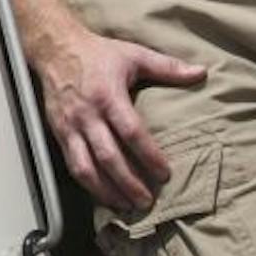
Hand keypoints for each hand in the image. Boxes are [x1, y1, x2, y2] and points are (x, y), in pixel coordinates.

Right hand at [35, 27, 205, 214]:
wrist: (55, 48)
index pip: (131, 132)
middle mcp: (88, 115)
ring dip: (106, 191)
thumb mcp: (134, 55)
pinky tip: (102, 195)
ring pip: (86, 168)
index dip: (149, 156)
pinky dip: (88, 184)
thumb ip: (168, 67)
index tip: (164, 173)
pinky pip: (72, 165)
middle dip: (129, 183)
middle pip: (109, 157)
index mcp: (109, 96)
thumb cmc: (97, 53)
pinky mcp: (58, 133)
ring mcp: (70, 127)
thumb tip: (200, 72)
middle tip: (147, 201)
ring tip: (125, 206)